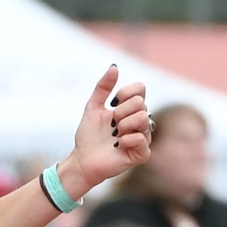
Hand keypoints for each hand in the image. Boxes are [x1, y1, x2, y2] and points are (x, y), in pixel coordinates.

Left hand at [66, 65, 151, 190]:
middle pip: (140, 103)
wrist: (83, 159)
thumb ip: (103, 87)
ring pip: (143, 119)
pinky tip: (117, 145)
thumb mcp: (92, 107)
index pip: (140, 88)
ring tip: (114, 135)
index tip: (111, 104)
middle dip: (120, 113)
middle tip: (111, 125)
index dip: (124, 93)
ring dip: (122, 126)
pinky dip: (125, 140)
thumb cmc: (88, 135)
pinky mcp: (142, 153)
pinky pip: (141, 138)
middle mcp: (141, 121)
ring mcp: (144, 137)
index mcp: (131, 109)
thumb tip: (114, 66)